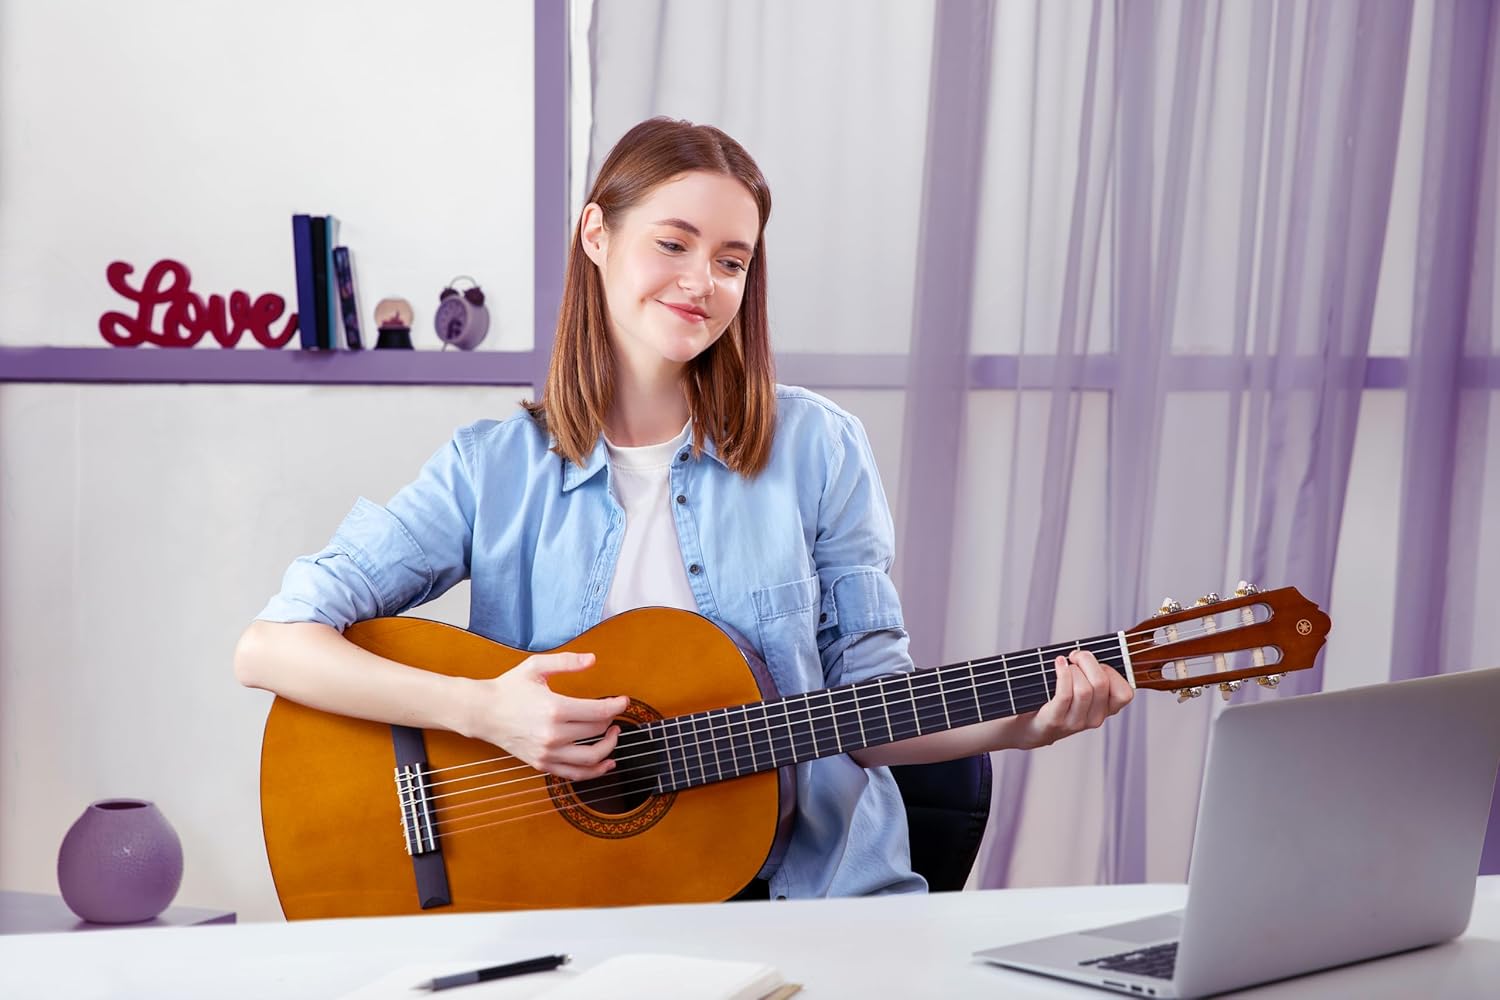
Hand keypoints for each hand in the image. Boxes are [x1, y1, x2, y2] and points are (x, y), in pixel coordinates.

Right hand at [464, 651, 627, 780]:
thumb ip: (566, 662)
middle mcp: (553, 734)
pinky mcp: (541, 763)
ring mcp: (547, 752)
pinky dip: (594, 771)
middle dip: (612, 721)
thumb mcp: (536, 667)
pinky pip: (574, 774)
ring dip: (609, 748)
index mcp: (555, 708)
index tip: (623, 701)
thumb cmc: (509, 688)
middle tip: (615, 714)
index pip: (599, 711)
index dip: (617, 706)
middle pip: (597, 731)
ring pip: (591, 759)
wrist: (483, 712)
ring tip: (614, 736)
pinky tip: (605, 763)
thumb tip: (592, 659)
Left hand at [1007, 649, 1133, 749]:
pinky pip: (1065, 695)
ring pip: (1084, 689)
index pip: (1125, 694)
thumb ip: (1092, 672)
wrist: (1028, 726)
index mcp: (1106, 710)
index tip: (1095, 663)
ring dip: (1072, 669)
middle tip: (1075, 656)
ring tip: (1063, 666)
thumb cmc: (1055, 697)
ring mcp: (1075, 723)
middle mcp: (1095, 719)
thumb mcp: (1081, 687)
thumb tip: (1090, 652)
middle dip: (1087, 660)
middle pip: (1101, 683)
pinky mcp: (1055, 721)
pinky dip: (1062, 673)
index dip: (1111, 671)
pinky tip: (1058, 663)